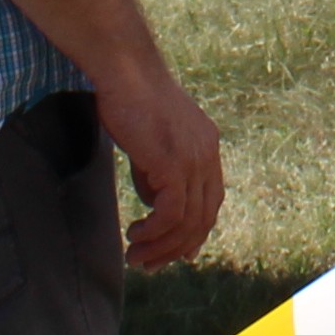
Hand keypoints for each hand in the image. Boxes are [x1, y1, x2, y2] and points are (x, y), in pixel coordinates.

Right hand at [94, 64, 225, 268]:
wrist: (124, 70)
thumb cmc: (129, 98)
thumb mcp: (151, 140)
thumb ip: (157, 171)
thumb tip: (154, 203)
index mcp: (207, 146)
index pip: (210, 200)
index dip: (195, 230)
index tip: (175, 252)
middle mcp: (207, 154)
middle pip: (204, 217)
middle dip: (177, 248)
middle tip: (149, 264)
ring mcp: (194, 159)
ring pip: (188, 222)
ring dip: (161, 247)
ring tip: (136, 256)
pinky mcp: (175, 164)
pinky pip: (171, 214)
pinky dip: (154, 232)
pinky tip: (135, 234)